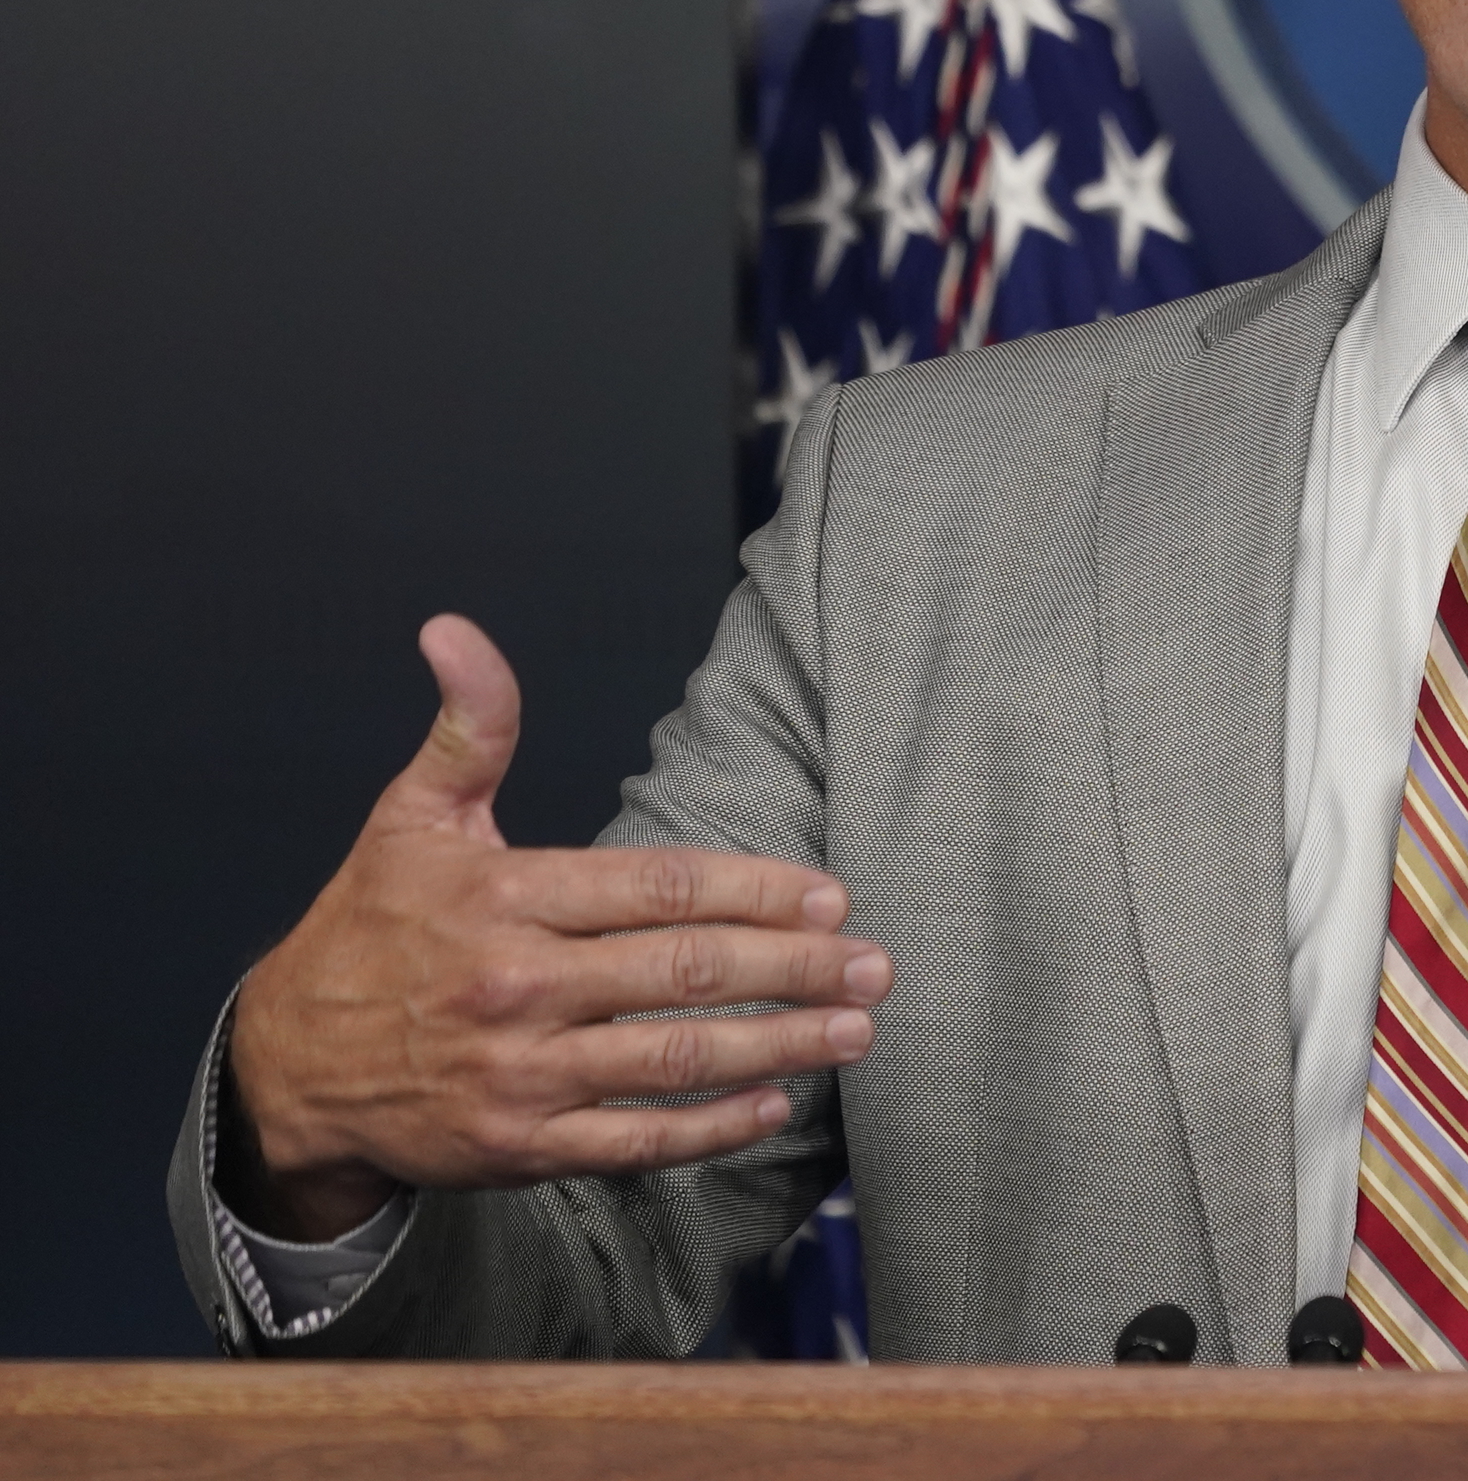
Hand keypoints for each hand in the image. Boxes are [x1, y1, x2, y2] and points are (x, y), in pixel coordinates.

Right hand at [221, 616, 889, 1242]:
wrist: (282, 1069)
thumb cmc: (366, 931)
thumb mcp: (410, 818)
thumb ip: (470, 729)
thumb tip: (456, 631)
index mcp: (505, 898)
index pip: (659, 888)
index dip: (755, 891)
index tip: (831, 897)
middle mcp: (517, 986)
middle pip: (685, 973)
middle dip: (795, 968)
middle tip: (875, 966)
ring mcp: (518, 1074)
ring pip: (674, 1059)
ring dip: (778, 1044)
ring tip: (854, 1031)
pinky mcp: (516, 1146)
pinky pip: (632, 1140)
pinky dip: (709, 1127)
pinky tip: (773, 1103)